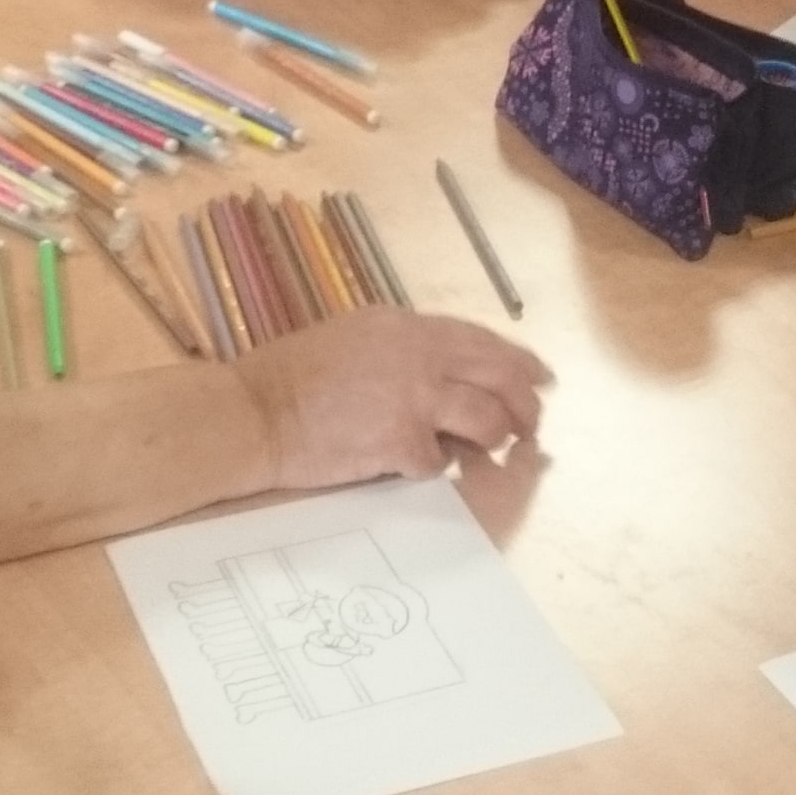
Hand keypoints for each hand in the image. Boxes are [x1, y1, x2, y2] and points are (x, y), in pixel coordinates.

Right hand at [234, 308, 550, 488]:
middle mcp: (419, 356)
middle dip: (526, 405)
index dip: (520, 360)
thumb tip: (447, 378)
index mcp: (406, 327)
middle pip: (501, 377)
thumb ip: (404, 351)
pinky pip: (440, 462)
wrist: (253, 413)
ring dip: (493, 440)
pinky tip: (412, 464)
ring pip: (486, 422)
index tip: (542, 376)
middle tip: (532, 425)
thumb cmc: (289, 376)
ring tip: (485, 451)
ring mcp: (414, 400)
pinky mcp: (401, 444)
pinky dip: (432, 467)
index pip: (482, 340)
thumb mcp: (353, 339)